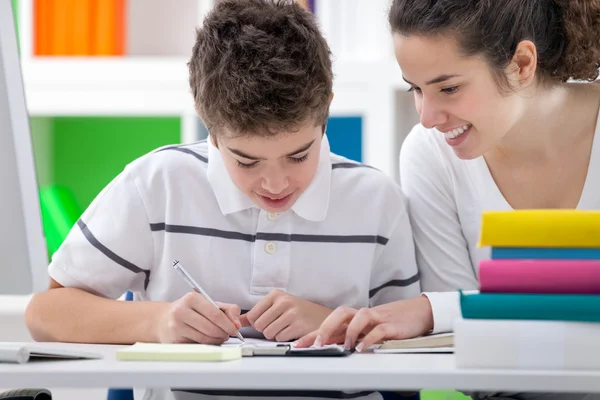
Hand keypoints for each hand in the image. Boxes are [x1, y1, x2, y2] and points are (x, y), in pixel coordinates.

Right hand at [156, 292, 241, 343]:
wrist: (164, 319)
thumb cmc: (190, 310)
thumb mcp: (208, 303)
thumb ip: (227, 309)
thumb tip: (237, 323)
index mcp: (192, 298)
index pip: (215, 314)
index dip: (228, 324)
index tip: (235, 329)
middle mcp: (181, 311)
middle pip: (211, 328)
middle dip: (224, 333)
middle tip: (228, 334)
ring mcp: (176, 327)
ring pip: (205, 338)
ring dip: (217, 340)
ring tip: (220, 337)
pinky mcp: (174, 340)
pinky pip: (197, 345)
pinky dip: (207, 344)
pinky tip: (208, 340)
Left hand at [241, 290, 332, 341]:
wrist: (321, 317)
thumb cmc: (297, 311)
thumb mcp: (277, 306)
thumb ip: (256, 314)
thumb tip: (237, 322)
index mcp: (276, 295)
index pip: (252, 315)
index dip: (256, 323)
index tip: (266, 321)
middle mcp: (283, 301)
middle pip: (258, 325)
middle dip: (265, 330)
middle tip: (277, 325)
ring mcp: (291, 313)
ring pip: (268, 333)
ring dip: (275, 335)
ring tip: (285, 327)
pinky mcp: (298, 325)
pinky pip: (280, 338)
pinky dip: (284, 338)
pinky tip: (292, 331)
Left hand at [295, 295, 433, 350]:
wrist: (418, 312)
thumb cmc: (391, 321)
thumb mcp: (367, 329)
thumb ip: (350, 337)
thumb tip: (328, 348)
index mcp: (355, 319)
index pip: (329, 324)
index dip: (312, 333)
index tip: (297, 345)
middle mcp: (362, 316)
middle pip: (339, 314)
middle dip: (325, 328)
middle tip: (317, 344)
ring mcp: (377, 318)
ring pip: (358, 318)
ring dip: (349, 333)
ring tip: (344, 347)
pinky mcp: (391, 325)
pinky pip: (378, 330)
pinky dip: (369, 339)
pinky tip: (363, 348)